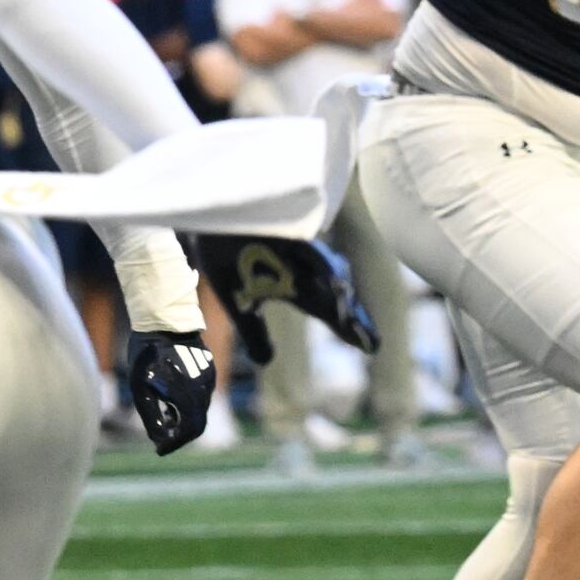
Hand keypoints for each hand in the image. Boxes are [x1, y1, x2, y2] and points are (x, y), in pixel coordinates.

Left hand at [121, 331, 216, 454]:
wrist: (164, 321)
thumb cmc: (146, 355)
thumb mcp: (141, 389)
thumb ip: (151, 417)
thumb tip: (158, 440)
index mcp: (188, 395)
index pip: (189, 431)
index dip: (174, 444)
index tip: (160, 450)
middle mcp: (204, 389)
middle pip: (198, 423)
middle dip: (180, 434)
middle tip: (163, 439)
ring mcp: (209, 378)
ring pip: (201, 409)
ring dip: (185, 418)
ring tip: (166, 416)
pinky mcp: (209, 370)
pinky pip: (203, 394)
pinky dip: (189, 404)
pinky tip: (173, 398)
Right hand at [197, 232, 380, 362]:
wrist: (205, 216)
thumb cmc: (224, 254)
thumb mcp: (238, 301)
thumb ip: (254, 331)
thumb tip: (267, 362)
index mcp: (294, 285)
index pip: (328, 311)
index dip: (349, 329)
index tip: (372, 348)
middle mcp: (302, 267)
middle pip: (335, 295)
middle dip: (353, 319)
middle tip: (374, 344)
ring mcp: (297, 248)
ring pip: (327, 272)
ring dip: (341, 297)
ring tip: (354, 322)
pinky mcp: (287, 230)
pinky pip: (309, 248)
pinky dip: (322, 265)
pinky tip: (336, 280)